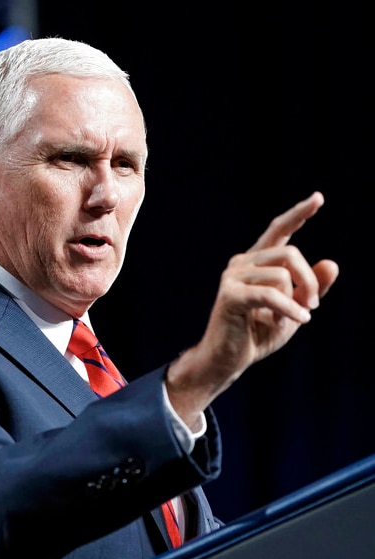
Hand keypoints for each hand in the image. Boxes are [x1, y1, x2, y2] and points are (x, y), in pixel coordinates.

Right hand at [166, 192, 338, 425]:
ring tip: (295, 319)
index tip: (318, 198)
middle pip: (290, 253)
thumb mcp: (294, 309)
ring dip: (298, 299)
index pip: (278, 230)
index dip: (298, 214)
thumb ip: (312, 288)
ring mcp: (233, 277)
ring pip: (282, 274)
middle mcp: (241, 263)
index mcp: (255, 262)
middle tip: (313, 306)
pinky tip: (301, 320)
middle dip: (309, 280)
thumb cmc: (257, 334)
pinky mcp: (230, 295)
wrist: (227, 361)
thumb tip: (332, 263)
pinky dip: (290, 308)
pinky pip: (271, 294)